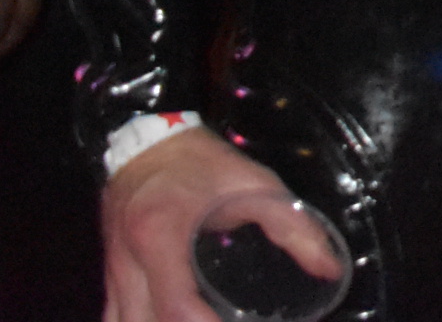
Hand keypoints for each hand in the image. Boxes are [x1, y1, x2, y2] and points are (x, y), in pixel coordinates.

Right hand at [104, 127, 337, 321]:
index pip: (176, 304)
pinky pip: (114, 318)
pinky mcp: (111, 277)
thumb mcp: (252, 184)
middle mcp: (127, 262)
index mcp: (160, 235)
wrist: (147, 138)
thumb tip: (329, 268)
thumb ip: (292, 226)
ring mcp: (113, 273)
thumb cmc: (200, 162)